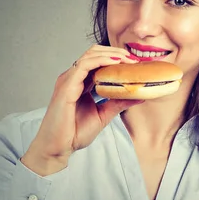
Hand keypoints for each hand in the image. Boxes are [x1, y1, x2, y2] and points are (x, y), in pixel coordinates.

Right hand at [21, 44, 141, 175]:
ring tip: (128, 59)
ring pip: (90, 55)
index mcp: (81, 82)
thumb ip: (119, 103)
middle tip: (135, 59)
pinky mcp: (66, 86)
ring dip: (111, 54)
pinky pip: (84, 65)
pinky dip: (101, 61)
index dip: (117, 58)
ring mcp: (68, 80)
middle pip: (95, 53)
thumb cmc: (74, 132)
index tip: (136, 63)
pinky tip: (115, 62)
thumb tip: (140, 95)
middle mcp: (74, 78)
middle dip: (116, 52)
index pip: (99, 61)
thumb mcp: (104, 114)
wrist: (58, 147)